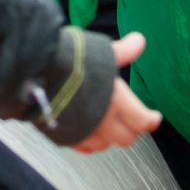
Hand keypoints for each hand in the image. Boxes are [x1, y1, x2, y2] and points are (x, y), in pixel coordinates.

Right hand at [71, 33, 162, 153]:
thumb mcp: (100, 51)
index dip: (151, 121)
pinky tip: (88, 132)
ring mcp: (84, 133)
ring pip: (105, 146)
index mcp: (117, 102)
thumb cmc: (71, 62)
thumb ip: (122, 51)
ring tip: (110, 126)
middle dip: (132, 130)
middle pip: (126, 138)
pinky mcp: (65, 137)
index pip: (142, 121)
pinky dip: (89, 143)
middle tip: (133, 120)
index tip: (155, 117)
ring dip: (110, 138)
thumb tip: (140, 40)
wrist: (35, 76)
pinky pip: (83, 148)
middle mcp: (103, 122)